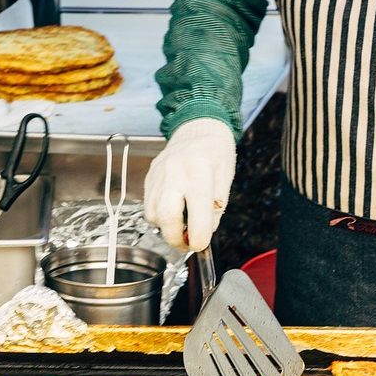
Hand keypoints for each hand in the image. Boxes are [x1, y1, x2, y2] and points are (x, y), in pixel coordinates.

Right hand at [144, 119, 235, 250]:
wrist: (197, 129)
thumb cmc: (215, 154)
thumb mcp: (225, 179)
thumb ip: (216, 208)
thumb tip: (203, 235)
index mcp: (199, 170)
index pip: (196, 211)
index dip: (198, 236)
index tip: (201, 245)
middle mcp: (175, 172)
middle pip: (167, 216)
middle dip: (176, 238)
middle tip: (187, 244)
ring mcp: (158, 174)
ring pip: (154, 214)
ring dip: (167, 228)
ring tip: (182, 227)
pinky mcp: (149, 177)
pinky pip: (149, 205)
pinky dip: (160, 217)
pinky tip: (174, 213)